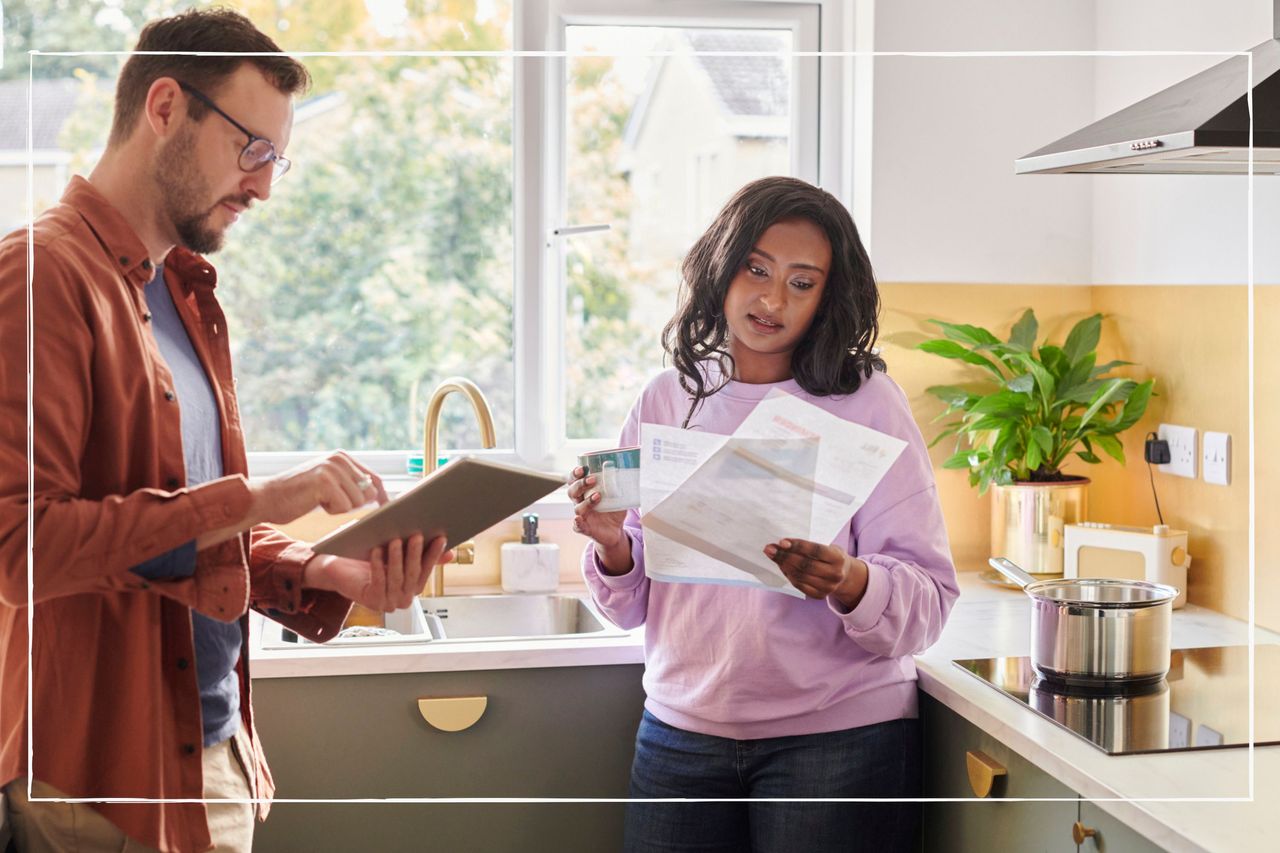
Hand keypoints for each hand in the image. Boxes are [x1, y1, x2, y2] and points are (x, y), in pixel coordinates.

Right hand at [249, 450, 387, 524]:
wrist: (266, 498)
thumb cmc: (298, 496)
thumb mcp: (328, 484)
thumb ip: (350, 484)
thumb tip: (380, 494)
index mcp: (343, 457)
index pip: (374, 479)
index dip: (380, 497)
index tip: (383, 508)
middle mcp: (340, 459)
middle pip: (368, 493)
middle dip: (352, 504)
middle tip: (328, 501)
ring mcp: (332, 468)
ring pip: (357, 502)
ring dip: (340, 508)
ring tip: (319, 500)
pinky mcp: (325, 481)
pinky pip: (344, 507)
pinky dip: (331, 511)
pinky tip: (314, 502)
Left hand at [303, 534, 453, 610]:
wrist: (337, 569)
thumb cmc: (367, 557)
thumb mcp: (396, 552)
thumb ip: (420, 553)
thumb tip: (449, 552)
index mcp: (412, 587)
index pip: (427, 569)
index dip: (434, 554)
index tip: (440, 537)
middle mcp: (404, 598)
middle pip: (413, 574)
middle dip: (415, 554)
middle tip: (417, 535)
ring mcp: (389, 602)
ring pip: (397, 577)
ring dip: (397, 558)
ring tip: (396, 539)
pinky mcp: (372, 601)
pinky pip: (378, 582)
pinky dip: (378, 565)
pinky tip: (376, 550)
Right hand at [566, 465, 630, 574]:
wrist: (616, 530)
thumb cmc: (614, 510)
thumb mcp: (619, 496)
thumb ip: (619, 486)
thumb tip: (626, 472)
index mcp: (586, 492)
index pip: (575, 480)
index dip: (575, 474)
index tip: (583, 468)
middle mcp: (581, 502)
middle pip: (572, 491)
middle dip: (580, 484)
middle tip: (592, 479)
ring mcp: (582, 516)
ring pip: (577, 507)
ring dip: (586, 501)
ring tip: (598, 496)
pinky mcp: (585, 528)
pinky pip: (577, 526)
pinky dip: (577, 522)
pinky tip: (579, 519)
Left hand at [765, 538, 868, 608]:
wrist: (844, 575)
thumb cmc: (830, 556)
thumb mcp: (827, 547)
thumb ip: (808, 546)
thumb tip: (782, 544)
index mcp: (838, 558)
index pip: (815, 551)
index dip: (798, 546)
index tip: (782, 542)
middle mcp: (835, 574)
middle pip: (805, 565)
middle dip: (785, 556)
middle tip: (770, 549)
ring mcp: (828, 587)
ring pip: (800, 576)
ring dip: (783, 565)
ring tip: (773, 556)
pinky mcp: (820, 596)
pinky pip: (799, 585)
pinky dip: (788, 575)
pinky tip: (782, 567)